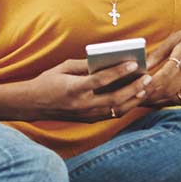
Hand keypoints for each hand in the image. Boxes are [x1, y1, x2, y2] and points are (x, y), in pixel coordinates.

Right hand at [16, 58, 152, 121]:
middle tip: (146, 77)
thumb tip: (106, 61)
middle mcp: (82, 105)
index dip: (118, 72)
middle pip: (114, 98)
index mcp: (74, 89)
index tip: (133, 63)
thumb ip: (84, 65)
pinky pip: (111, 114)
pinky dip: (124, 106)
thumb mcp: (63, 68)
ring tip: (144, 87)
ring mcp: (86, 115)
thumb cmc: (47, 81)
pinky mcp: (88, 120)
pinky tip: (133, 97)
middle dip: (133, 88)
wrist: (33, 104)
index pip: (101, 80)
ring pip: (116, 109)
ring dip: (133, 99)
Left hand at [141, 19, 180, 106]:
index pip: (164, 77)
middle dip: (149, 96)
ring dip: (157, 101)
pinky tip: (157, 99)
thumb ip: (159, 53)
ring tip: (141, 101)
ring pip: (174, 98)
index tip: (135, 88)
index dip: (148, 86)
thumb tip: (142, 65)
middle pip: (167, 91)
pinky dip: (168, 101)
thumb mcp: (178, 36)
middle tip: (132, 97)